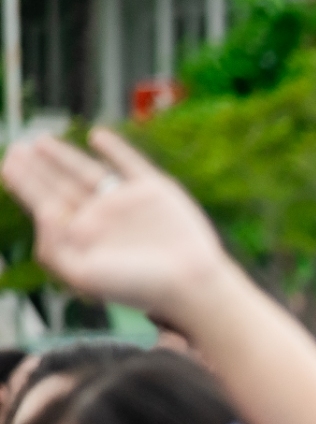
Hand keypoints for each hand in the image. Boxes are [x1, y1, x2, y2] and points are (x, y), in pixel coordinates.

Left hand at [1, 130, 232, 316]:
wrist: (189, 283)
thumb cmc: (138, 287)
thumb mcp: (81, 275)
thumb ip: (51, 247)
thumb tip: (41, 211)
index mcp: (82, 237)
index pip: (46, 204)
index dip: (25, 184)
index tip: (7, 164)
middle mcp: (101, 217)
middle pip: (61, 185)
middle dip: (37, 167)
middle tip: (16, 149)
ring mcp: (126, 202)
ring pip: (88, 171)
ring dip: (63, 155)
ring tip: (39, 141)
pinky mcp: (154, 190)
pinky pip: (129, 163)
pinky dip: (114, 148)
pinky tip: (97, 136)